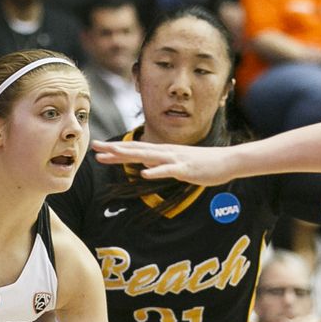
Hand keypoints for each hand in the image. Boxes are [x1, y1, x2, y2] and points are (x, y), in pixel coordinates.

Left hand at [92, 140, 236, 186]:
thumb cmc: (201, 164)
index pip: (134, 149)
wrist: (226, 161)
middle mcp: (165, 152)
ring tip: (111, 155)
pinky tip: (143, 174)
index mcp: (161, 152)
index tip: (97, 149)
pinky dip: (156, 172)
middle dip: (114, 149)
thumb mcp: (175, 164)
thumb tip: (145, 166)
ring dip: (128, 155)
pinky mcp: (185, 169)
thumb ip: (159, 164)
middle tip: (94, 147)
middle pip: (135, 150)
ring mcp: (174, 159)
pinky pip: (168, 171)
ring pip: (147, 156)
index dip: (115, 149)